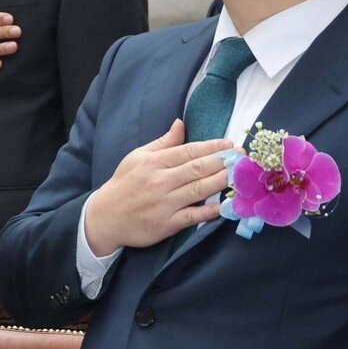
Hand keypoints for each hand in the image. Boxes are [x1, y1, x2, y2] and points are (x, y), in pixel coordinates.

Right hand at [83, 118, 234, 254]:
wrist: (104, 217)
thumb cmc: (123, 184)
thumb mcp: (137, 157)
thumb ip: (162, 142)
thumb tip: (180, 124)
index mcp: (153, 162)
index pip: (188, 151)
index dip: (212, 147)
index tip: (230, 144)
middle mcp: (160, 181)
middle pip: (197, 168)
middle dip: (223, 161)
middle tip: (243, 158)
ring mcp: (164, 204)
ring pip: (198, 190)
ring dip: (221, 182)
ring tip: (239, 175)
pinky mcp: (166, 224)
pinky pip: (192, 217)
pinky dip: (209, 211)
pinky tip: (225, 206)